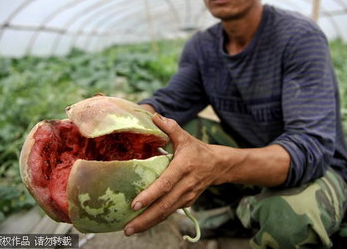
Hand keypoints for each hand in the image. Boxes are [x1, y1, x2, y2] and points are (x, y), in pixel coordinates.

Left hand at [124, 113, 222, 235]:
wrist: (219, 166)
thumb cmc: (197, 150)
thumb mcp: (185, 137)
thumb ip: (170, 127)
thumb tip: (153, 117)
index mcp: (183, 167)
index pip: (165, 184)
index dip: (150, 195)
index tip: (135, 204)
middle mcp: (185, 185)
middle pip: (164, 206)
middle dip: (145, 219)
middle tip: (127, 228)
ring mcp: (187, 196)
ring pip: (166, 213)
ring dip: (148, 223)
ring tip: (129, 230)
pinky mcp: (186, 202)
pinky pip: (169, 213)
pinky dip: (155, 220)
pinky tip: (141, 224)